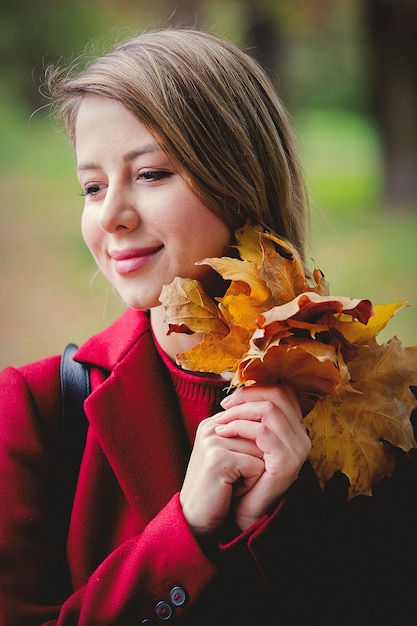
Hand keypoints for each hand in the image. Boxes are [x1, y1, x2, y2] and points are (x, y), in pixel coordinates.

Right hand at [180, 414, 264, 535]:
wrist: (195, 519)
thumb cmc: (218, 489)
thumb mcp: (232, 456)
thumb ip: (247, 436)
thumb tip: (278, 426)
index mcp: (214, 422)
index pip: (255, 423)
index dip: (256, 449)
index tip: (237, 467)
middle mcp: (212, 427)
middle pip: (260, 437)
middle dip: (256, 462)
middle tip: (233, 478)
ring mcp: (213, 441)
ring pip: (261, 451)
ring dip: (254, 473)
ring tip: (231, 483)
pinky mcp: (218, 458)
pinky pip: (256, 467)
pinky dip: (250, 484)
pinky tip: (231, 490)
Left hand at [215, 385, 310, 529]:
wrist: (243, 511)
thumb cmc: (243, 472)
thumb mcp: (249, 439)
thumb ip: (251, 417)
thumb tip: (235, 390)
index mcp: (295, 428)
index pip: (282, 392)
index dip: (255, 389)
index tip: (230, 400)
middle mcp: (302, 437)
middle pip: (278, 395)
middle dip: (247, 396)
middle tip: (224, 405)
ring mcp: (298, 450)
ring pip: (270, 410)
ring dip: (240, 411)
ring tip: (221, 421)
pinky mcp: (287, 462)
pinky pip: (263, 432)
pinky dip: (240, 426)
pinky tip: (224, 432)